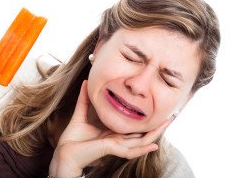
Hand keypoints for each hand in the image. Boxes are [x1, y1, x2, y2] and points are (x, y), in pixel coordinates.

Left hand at [49, 80, 171, 176]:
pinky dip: (142, 149)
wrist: (64, 152)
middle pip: (141, 135)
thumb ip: (85, 99)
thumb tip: (86, 82)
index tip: (154, 110)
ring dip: (155, 134)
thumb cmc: (73, 138)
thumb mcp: (81, 114)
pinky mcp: (111, 148)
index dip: (143, 121)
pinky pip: (130, 151)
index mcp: (112, 133)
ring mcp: (115, 145)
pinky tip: (154, 145)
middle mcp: (117, 140)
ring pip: (140, 142)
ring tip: (167, 123)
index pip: (132, 128)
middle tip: (169, 116)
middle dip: (155, 127)